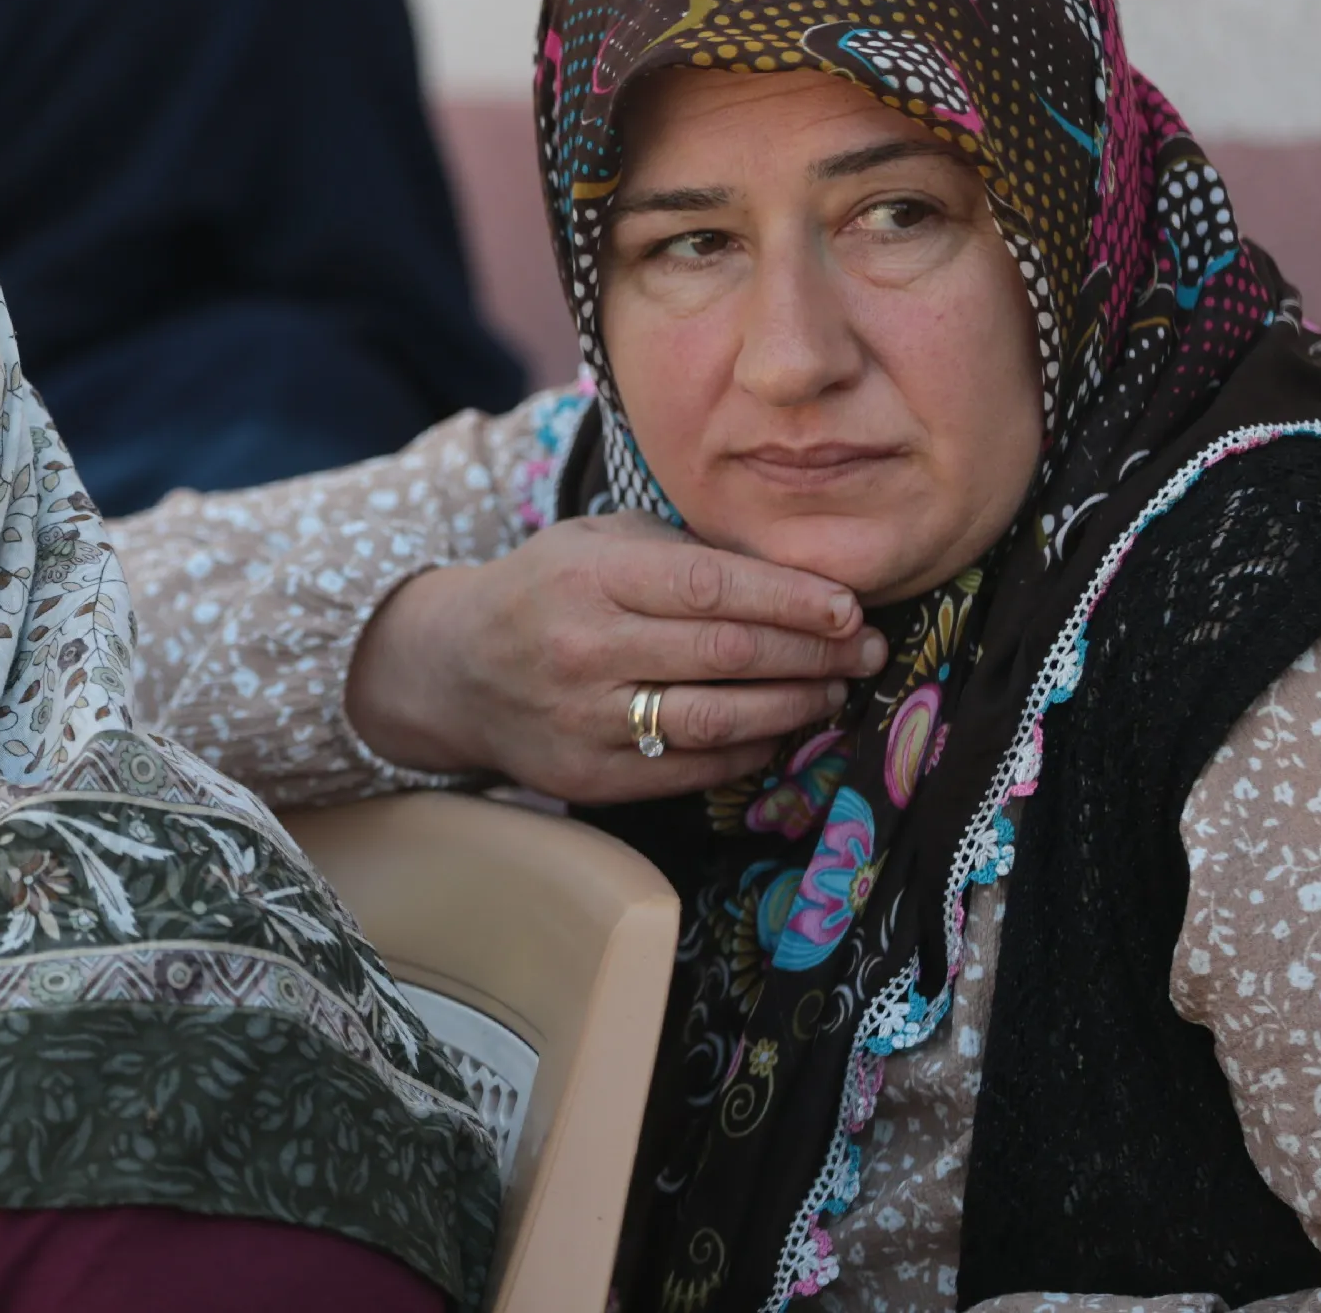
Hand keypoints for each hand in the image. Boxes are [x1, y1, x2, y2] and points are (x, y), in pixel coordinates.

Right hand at [344, 512, 886, 802]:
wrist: (454, 668)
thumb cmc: (547, 589)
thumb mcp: (600, 543)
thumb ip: (685, 553)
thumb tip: (798, 578)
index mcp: (592, 577)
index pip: (712, 588)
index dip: (792, 600)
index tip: (849, 607)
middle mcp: (585, 649)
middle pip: (727, 655)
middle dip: (813, 653)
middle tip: (866, 650)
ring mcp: (585, 720)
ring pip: (717, 719)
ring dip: (793, 707)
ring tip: (834, 690)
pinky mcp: (588, 777)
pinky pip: (690, 768)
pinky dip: (749, 750)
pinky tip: (780, 728)